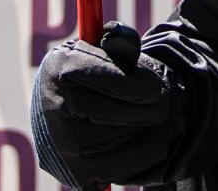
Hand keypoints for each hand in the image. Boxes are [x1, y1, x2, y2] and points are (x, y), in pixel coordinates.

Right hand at [33, 22, 171, 187]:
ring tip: (149, 117)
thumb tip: (128, 48)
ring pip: (138, 138)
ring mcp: (67, 149)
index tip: (152, 84)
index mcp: (61, 68)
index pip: (114, 79)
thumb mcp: (100, 48)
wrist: (58, 119)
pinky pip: (137, 167)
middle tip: (160, 100)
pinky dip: (148, 151)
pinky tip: (140, 138)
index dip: (140, 83)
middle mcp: (57, 111)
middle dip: (154, 103)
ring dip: (154, 126)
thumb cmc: (90, 76)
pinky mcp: (82, 177)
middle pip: (131, 111)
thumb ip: (119, 40)